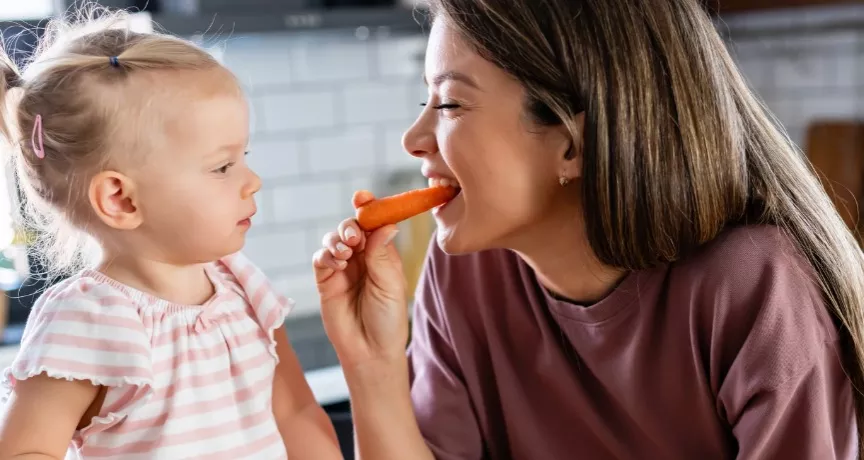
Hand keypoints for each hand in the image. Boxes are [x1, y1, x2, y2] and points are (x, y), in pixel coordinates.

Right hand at [313, 191, 408, 369]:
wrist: (370, 351)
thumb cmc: (387, 319)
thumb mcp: (390, 283)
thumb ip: (382, 254)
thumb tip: (386, 224)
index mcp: (382, 254)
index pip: (374, 224)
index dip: (368, 208)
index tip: (362, 197)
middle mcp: (362, 258)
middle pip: (351, 228)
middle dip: (350, 226)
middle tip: (354, 238)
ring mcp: (343, 268)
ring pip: (333, 240)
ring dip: (337, 240)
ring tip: (347, 253)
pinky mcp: (325, 281)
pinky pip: (321, 258)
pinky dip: (326, 255)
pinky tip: (337, 264)